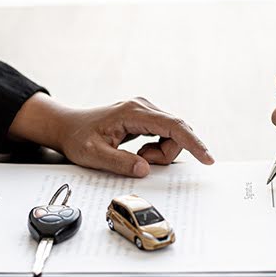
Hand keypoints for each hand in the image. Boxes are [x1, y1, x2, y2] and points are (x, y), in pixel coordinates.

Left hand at [9, 94, 213, 176]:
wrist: (68, 127)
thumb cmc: (78, 138)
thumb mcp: (93, 155)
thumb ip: (119, 162)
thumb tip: (144, 169)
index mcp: (134, 112)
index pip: (173, 126)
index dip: (193, 142)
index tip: (207, 158)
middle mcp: (144, 107)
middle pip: (176, 133)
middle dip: (165, 155)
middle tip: (140, 162)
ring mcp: (146, 111)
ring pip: (172, 136)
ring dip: (159, 154)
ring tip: (135, 157)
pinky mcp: (147, 119)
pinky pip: (165, 136)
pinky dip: (156, 150)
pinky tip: (140, 153)